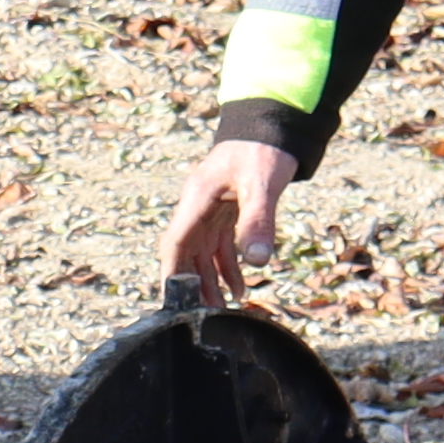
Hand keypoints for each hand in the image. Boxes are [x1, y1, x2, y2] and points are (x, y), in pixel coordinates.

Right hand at [156, 139, 297, 304]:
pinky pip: (220, 245)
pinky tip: (239, 287)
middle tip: (207, 317)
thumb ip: (258, 221)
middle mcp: (198, 207)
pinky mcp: (226, 212)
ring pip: (203, 254)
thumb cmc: (262, 149)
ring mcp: (210, 210)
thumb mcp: (261, 185)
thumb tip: (258, 261)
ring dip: (211, 281)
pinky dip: (228, 267)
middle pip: (186, 254)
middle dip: (195, 287)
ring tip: (222, 310)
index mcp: (197, 199)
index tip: (175, 303)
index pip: (175, 244)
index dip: (173, 274)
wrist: (270, 125)